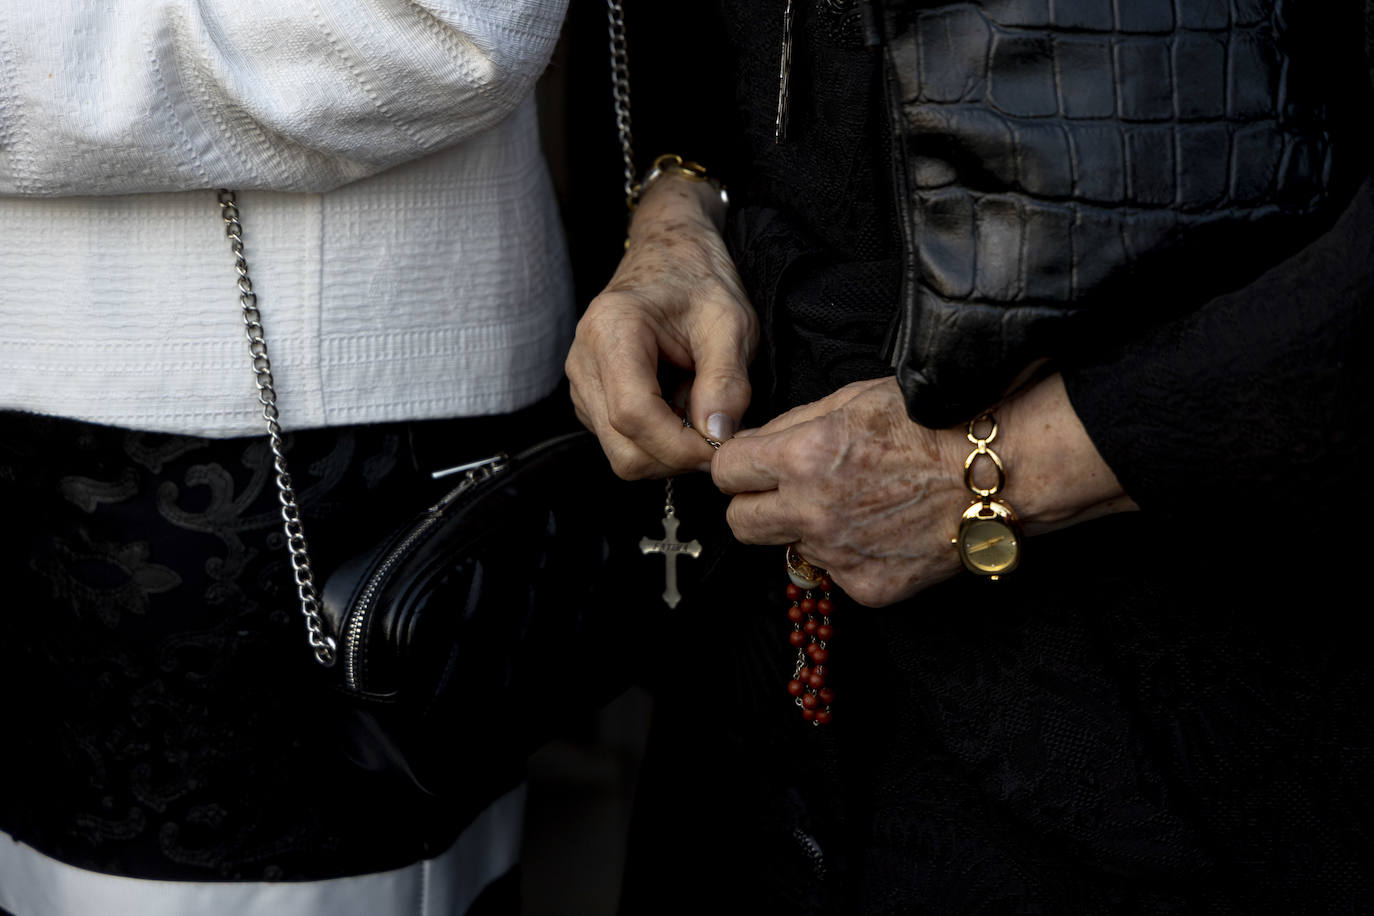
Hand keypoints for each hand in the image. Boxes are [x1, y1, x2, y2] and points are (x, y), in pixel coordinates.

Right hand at [566, 177, 758, 478]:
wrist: (670, 256)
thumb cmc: (700, 281)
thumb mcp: (731, 322)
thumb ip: (727, 380)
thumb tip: (718, 435)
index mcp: (612, 330)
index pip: (634, 415)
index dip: (681, 446)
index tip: (722, 445)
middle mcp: (583, 359)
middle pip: (623, 448)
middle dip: (677, 457)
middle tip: (720, 437)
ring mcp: (581, 383)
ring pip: (621, 455)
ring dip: (669, 452)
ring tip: (698, 410)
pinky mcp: (590, 400)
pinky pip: (621, 444)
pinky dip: (658, 443)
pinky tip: (680, 408)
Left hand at [711, 375, 1136, 605]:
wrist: (1001, 473)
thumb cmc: (935, 422)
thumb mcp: (855, 398)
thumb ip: (794, 424)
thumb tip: (753, 442)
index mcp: (804, 456)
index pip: (726, 473)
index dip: (736, 466)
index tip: (750, 464)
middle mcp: (813, 511)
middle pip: (739, 523)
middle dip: (752, 505)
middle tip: (782, 492)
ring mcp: (840, 555)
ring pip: (790, 548)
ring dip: (806, 529)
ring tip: (854, 504)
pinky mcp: (868, 588)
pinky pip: (836, 572)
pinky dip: (850, 554)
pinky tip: (883, 530)